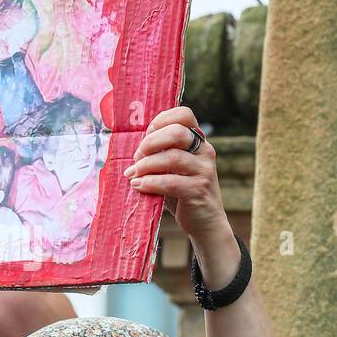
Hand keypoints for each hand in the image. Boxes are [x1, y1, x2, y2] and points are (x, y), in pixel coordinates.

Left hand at [124, 106, 228, 244]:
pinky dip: (150, 183)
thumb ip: (160, 153)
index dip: (161, 120)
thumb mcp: (172, 168)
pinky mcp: (198, 190)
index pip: (184, 114)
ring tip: (132, 175)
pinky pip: (170, 182)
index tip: (147, 135)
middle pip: (177, 132)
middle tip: (137, 157)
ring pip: (172, 158)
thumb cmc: (182, 192)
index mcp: (198, 140)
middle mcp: (205, 151)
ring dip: (145, 166)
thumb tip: (137, 150)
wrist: (204, 222)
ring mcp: (204, 170)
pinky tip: (138, 186)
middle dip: (151, 143)